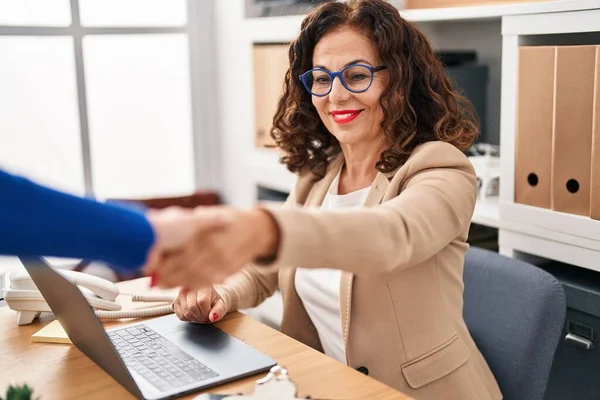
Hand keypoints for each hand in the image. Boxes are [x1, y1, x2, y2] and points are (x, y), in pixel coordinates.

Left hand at [145, 206, 278, 289]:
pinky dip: (194, 285)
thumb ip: (194, 218)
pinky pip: (208, 281)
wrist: (257, 230)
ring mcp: (221, 259)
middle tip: (154, 279)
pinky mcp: (228, 270)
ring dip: (177, 283)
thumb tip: (173, 220)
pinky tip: (184, 285)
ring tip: (164, 284)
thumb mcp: (212, 212)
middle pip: (185, 265)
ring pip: (195, 276)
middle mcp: (213, 246)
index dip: (164, 259)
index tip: (152, 264)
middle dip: (167, 275)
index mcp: (206, 231)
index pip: (180, 248)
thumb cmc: (232, 220)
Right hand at [172, 286, 226, 322]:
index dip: (206, 311)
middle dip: (200, 316)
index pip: (202, 301)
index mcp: (203, 285)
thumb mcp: (222, 304)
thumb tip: (213, 317)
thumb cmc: (214, 300)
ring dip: (194, 318)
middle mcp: (190, 287)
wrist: (208, 297)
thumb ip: (219, 310)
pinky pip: (180, 315)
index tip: (210, 314)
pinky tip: (193, 314)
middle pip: (192, 307)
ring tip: (200, 315)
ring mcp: (181, 294)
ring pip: (185, 312)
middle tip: (205, 316)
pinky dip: (187, 318)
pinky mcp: (176, 301)